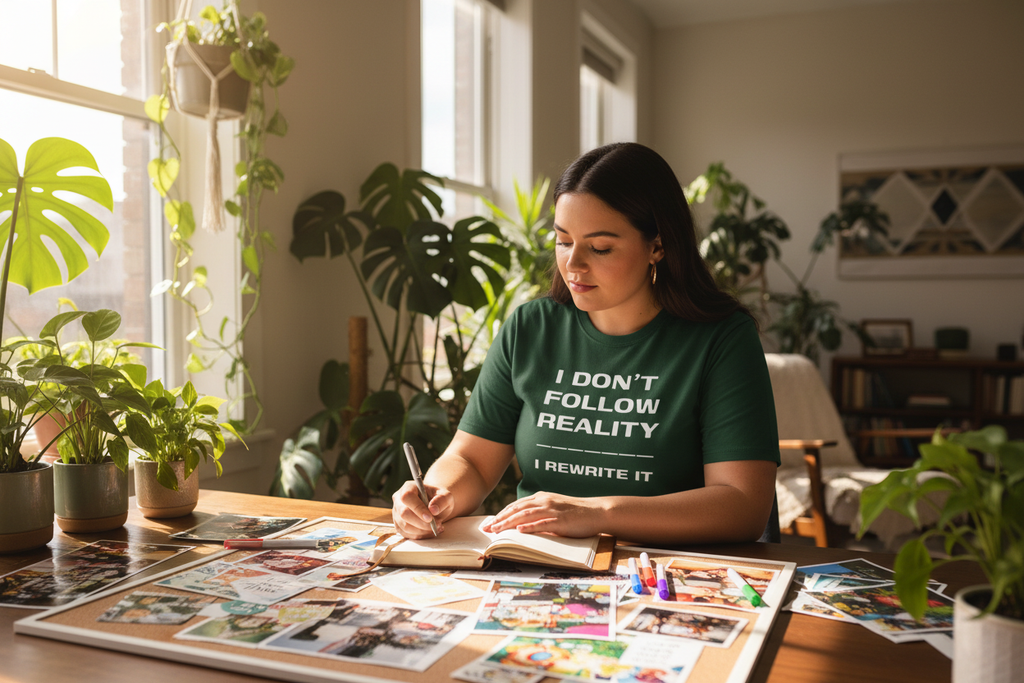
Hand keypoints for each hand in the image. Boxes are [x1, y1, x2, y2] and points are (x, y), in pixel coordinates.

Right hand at [391, 481, 453, 538]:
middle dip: (421, 523)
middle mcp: (398, 499)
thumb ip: (442, 500)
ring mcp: (396, 513)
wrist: (434, 506)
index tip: (430, 518)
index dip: (417, 508)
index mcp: (408, 487)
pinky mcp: (398, 525)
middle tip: (437, 525)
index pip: (407, 497)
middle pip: (403, 513)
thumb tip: (433, 510)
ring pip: (404, 526)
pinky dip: (419, 535)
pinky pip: (406, 534)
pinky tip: (430, 532)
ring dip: (422, 530)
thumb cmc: (438, 499)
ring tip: (436, 528)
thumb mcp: (446, 496)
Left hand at [483, 492, 608, 537]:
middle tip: (487, 528)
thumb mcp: (553, 510)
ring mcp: (552, 510)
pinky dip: (530, 527)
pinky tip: (519, 531)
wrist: (596, 511)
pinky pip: (542, 523)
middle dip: (500, 519)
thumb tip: (522, 525)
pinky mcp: (560, 520)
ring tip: (497, 530)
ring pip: (525, 515)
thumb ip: (539, 514)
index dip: (501, 514)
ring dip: (509, 523)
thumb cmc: (575, 513)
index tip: (490, 522)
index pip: (516, 505)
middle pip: (516, 509)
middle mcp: (544, 501)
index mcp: (541, 497)